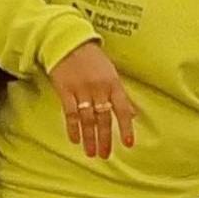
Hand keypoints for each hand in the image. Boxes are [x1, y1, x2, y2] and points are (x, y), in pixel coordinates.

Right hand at [47, 41, 135, 157]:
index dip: (126, 128)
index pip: (123, 110)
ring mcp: (82, 90)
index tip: (128, 144)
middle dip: (106, 139)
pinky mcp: (65, 91)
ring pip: (87, 119)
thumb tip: (133, 113)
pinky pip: (70, 113)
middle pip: (104, 118)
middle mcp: (99, 89)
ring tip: (91, 153)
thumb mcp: (111, 73)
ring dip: (90, 138)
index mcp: (113, 84)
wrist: (68, 42)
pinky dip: (73, 128)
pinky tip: (75, 140)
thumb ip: (121, 94)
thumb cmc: (92, 59)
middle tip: (105, 155)